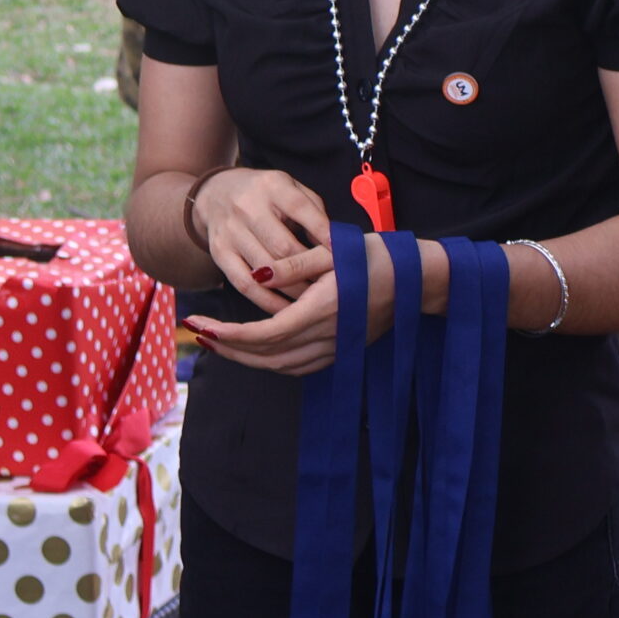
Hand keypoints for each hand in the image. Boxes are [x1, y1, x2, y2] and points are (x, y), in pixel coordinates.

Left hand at [186, 236, 449, 376]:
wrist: (419, 280)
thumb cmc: (377, 258)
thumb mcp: (335, 250)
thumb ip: (294, 264)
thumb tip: (255, 277)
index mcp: (323, 310)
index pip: (264, 333)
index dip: (228, 333)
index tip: (200, 323)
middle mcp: (328, 336)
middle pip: (266, 355)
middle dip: (228, 347)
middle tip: (199, 332)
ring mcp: (336, 348)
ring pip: (280, 366)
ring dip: (246, 358)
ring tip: (220, 341)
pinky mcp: (342, 350)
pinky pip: (298, 367)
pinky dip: (271, 362)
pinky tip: (256, 349)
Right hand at [193, 167, 333, 308]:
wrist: (215, 193)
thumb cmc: (267, 195)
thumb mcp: (292, 189)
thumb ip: (314, 212)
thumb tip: (334, 244)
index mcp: (273, 186)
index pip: (301, 208)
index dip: (324, 232)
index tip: (343, 252)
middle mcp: (248, 207)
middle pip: (283, 246)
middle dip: (310, 269)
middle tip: (331, 285)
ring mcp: (231, 232)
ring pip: (266, 269)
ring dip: (292, 289)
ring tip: (313, 300)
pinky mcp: (219, 253)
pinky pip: (244, 284)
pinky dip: (266, 300)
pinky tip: (284, 309)